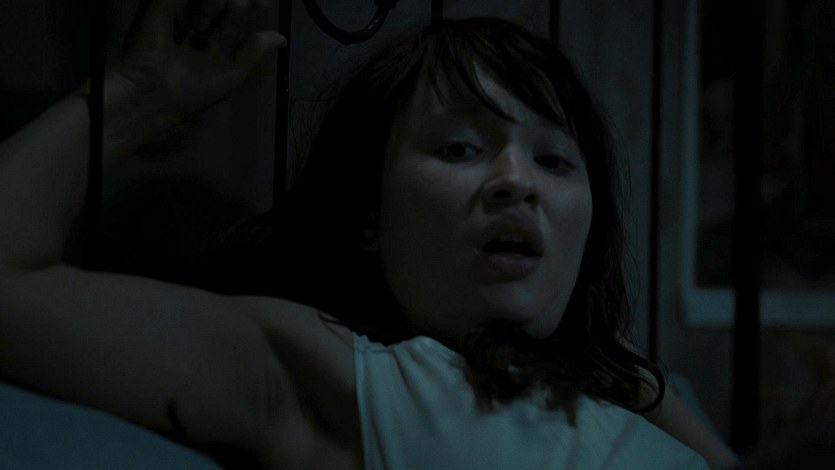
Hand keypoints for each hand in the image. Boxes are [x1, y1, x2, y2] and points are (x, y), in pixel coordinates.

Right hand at [109, 0, 285, 134]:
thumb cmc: (189, 93)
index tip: (263, 5)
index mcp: (213, 35)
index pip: (238, 7)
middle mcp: (197, 19)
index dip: (253, 2)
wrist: (151, 99)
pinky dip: (201, 5)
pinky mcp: (159, 3)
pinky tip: (196, 27)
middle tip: (245, 5)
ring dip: (214, 7)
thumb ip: (254, 54)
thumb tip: (282, 38)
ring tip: (200, 34)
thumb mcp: (230, 77)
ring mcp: (178, 9)